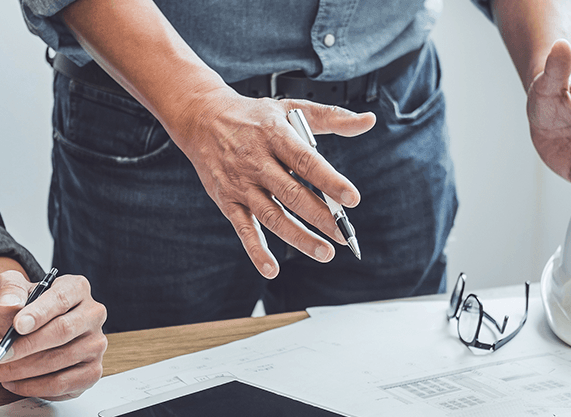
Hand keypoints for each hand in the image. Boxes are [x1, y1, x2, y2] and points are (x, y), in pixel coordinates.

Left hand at [0, 271, 106, 399]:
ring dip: (23, 370)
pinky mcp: (92, 371)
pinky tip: (14, 382)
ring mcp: (95, 344)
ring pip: (61, 360)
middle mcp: (92, 315)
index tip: (17, 326)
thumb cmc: (21, 310)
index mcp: (76, 288)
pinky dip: (34, 387)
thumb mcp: (9, 289)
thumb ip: (8, 291)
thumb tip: (7, 304)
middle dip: (26, 346)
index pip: (61, 299)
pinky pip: (63, 384)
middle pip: (63, 331)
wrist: (25, 333)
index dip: (39, 314)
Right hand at [169, 92, 375, 277]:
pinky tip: (271, 268)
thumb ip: (332, 117)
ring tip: (324, 252)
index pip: (306, 161)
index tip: (352, 198)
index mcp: (275, 135)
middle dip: (320, 216)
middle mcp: (256, 161)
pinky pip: (243, 228)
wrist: (202, 119)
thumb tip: (368, 121)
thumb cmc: (253, 116)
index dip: (329, 180)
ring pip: (271, 215)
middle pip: (291, 193)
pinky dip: (256, 250)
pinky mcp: (227, 201)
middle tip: (343, 234)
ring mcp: (241, 183)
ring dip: (298, 237)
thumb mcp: (291, 108)